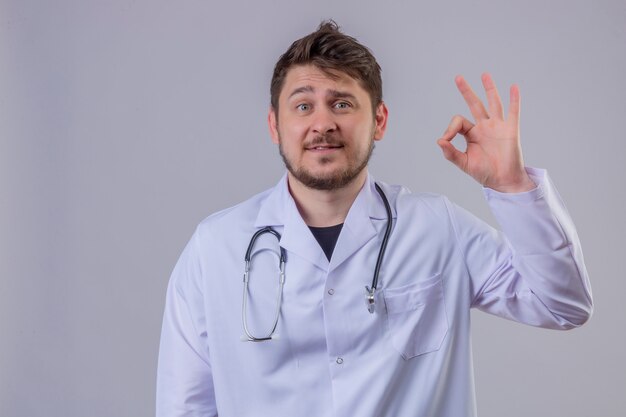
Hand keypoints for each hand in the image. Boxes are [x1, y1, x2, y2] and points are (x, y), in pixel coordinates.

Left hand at [437, 73, 534, 192]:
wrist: (503, 181)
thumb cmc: (484, 172)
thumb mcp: (464, 163)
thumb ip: (450, 153)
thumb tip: (439, 141)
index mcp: (472, 134)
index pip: (458, 122)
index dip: (450, 128)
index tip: (446, 139)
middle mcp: (484, 127)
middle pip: (475, 104)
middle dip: (466, 91)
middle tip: (458, 77)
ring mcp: (498, 127)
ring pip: (493, 103)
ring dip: (489, 89)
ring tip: (484, 75)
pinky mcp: (511, 130)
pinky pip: (513, 112)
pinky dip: (514, 100)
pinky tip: (514, 87)